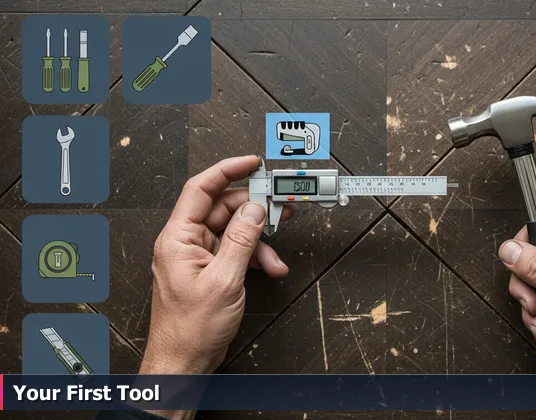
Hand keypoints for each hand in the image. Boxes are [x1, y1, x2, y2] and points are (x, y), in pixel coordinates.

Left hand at [140, 156, 292, 376]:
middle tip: (280, 208)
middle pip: (223, 209)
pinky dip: (255, 257)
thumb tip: (255, 210)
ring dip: (260, 240)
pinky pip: (236, 251)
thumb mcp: (224, 281)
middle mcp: (185, 242)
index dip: (227, 170)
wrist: (184, 362)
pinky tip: (269, 268)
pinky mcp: (210, 270)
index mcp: (178, 238)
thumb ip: (242, 240)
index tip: (251, 163)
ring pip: (234, 231)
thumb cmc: (190, 329)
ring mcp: (198, 256)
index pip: (201, 189)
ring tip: (276, 254)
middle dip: (254, 209)